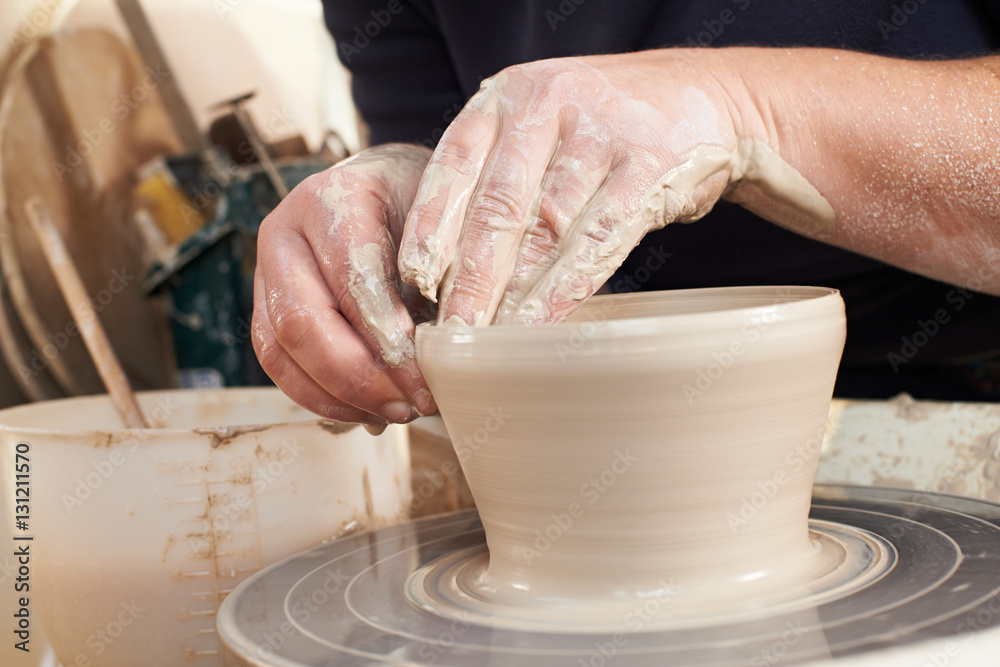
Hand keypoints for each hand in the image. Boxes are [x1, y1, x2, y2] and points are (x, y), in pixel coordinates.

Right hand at [253, 144, 437, 426]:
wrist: (389, 186)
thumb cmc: (422, 204)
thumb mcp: (443, 222)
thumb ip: (443, 275)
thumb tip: (449, 353)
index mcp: (331, 200)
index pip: (353, 282)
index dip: (389, 342)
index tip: (425, 382)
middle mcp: (285, 233)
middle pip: (302, 323)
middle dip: (358, 379)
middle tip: (408, 407)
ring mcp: (267, 271)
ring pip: (281, 350)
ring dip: (337, 397)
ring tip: (392, 414)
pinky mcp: (265, 307)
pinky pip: (278, 364)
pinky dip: (321, 397)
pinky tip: (366, 411)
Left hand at [397, 51, 748, 325]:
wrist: (700, 95)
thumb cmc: (601, 128)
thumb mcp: (538, 129)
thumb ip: (494, 177)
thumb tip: (439, 268)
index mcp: (505, 97)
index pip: (452, 165)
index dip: (430, 227)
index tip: (412, 282)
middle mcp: (545, 106)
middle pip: (496, 207)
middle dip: (468, 279)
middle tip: (449, 333)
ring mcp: (600, 132)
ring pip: (545, 229)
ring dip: (513, 294)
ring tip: (488, 340)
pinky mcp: (648, 166)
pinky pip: (597, 239)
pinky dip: (565, 289)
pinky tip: (541, 323)